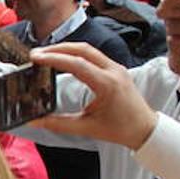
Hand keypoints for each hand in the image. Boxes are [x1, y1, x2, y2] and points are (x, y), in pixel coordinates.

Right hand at [30, 43, 158, 149]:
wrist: (145, 128)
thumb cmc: (120, 129)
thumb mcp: (86, 127)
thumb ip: (58, 123)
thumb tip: (34, 121)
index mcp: (107, 84)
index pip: (77, 64)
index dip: (54, 59)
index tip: (35, 58)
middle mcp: (113, 71)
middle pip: (82, 49)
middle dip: (57, 49)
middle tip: (36, 54)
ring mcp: (116, 67)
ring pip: (88, 49)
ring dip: (66, 49)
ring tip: (46, 54)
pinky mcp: (116, 68)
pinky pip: (94, 55)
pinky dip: (75, 53)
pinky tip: (63, 58)